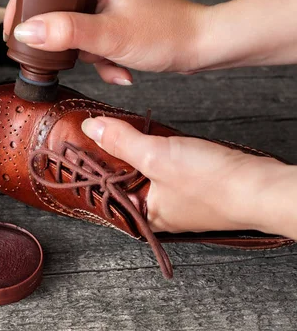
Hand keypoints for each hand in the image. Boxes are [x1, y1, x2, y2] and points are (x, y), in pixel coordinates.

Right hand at [4, 0, 207, 84]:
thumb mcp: (109, 36)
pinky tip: (119, 68)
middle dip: (74, 46)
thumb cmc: (166, 33)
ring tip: (112, 61)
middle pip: (59, 16)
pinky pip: (92, 42)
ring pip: (75, 34)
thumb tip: (26, 30)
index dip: (29, 12)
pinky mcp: (114, 20)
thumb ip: (66, 32)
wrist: (202, 48)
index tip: (18, 37)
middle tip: (87, 54)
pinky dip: (102, 60)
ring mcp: (107, 1)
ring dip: (90, 56)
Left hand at [81, 116, 295, 235]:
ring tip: (124, 133)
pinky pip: (168, 170)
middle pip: (126, 181)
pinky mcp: (197, 188)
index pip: (107, 192)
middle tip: (100, 134)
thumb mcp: (156, 156)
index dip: (94, 168)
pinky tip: (158, 140)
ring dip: (139, 154)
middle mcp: (160, 213)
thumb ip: (121, 141)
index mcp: (144, 215)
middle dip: (116, 158)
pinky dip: (160, 155)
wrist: (262, 186)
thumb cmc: (214, 183)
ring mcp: (180, 202)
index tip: (81, 147)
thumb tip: (92, 128)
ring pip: (147, 174)